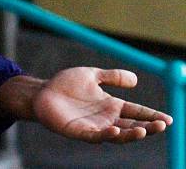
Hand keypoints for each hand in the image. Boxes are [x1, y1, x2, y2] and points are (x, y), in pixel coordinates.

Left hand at [32, 67, 172, 143]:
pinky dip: (107, 135)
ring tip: (145, 130)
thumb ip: (112, 76)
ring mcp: (94, 127)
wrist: (42, 92)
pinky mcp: (80, 132)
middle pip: (132, 126)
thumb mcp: (91, 75)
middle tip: (162, 125)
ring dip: (132, 134)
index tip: (169, 119)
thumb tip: (136, 79)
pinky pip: (96, 136)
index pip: (136, 111)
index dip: (151, 115)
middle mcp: (106, 118)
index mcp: (111, 105)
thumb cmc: (66, 84)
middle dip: (149, 126)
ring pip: (118, 135)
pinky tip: (115, 130)